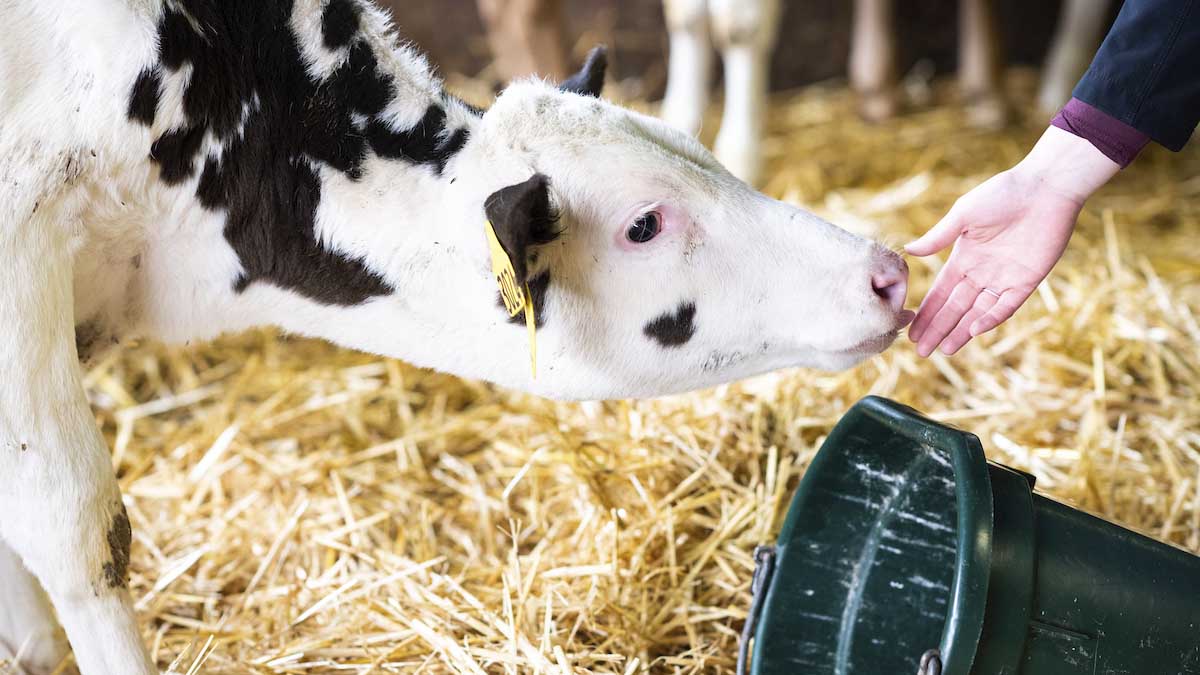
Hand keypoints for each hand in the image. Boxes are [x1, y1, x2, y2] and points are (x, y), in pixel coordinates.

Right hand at [905, 127, 1119, 356]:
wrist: (1045, 188)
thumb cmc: (1003, 194)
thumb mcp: (964, 215)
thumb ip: (938, 237)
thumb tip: (908, 251)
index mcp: (964, 258)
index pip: (941, 292)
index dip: (927, 312)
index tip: (911, 331)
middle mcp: (982, 272)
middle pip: (956, 307)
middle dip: (938, 328)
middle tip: (922, 351)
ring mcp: (1004, 278)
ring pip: (978, 312)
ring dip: (961, 331)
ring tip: (945, 350)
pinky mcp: (1027, 281)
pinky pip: (1006, 306)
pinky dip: (991, 319)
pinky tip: (974, 331)